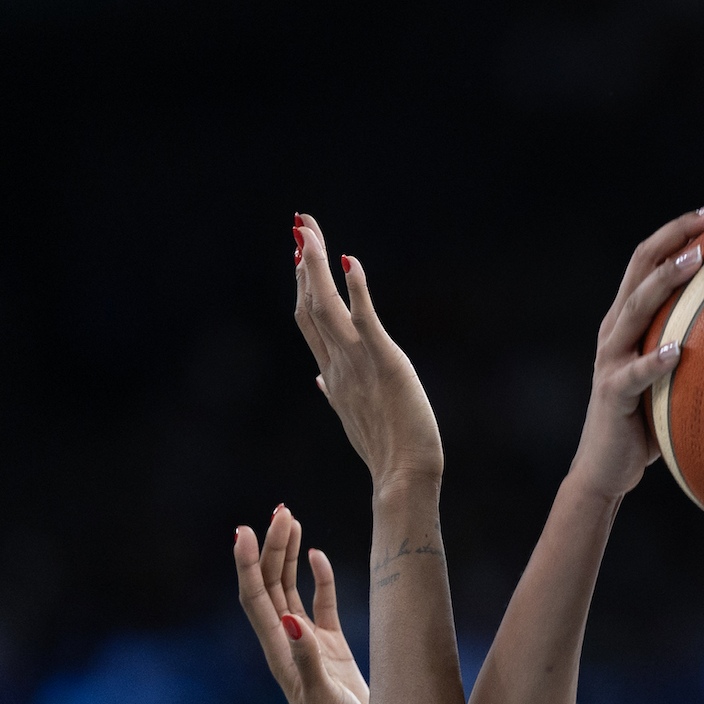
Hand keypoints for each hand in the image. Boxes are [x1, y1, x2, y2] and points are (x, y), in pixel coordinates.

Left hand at [234, 505, 369, 703]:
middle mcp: (287, 644)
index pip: (255, 599)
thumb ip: (307, 660)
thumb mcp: (324, 698)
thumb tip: (290, 618)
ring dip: (287, 555)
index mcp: (279, 653)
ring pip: (289, 590)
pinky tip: (318, 556)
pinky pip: (321, 605)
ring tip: (290, 519)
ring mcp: (309, 646)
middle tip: (279, 511)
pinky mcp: (332, 650)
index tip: (244, 529)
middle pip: (269, 586)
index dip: (247, 564)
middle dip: (270, 548)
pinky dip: (318, 578)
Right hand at [290, 213, 442, 486]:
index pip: (309, 321)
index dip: (302, 286)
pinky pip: (365, 321)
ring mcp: (357, 363)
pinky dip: (356, 290)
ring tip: (308, 232)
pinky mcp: (384, 363)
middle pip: (310, 306)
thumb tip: (319, 381)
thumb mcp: (355, 416)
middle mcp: (337, 365)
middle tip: (300, 224)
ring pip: (326, 308)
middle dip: (304, 264)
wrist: (404, 478)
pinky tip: (349, 262)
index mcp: (331, 374)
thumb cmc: (386, 451)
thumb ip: (334, 392)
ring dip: (315, 268)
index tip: (299, 254)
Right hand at [570, 201, 703, 496]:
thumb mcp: (678, 378)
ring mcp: (610, 358)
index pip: (650, 259)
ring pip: (635, 307)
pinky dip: (655, 361)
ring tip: (696, 259)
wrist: (606, 468)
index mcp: (629, 319)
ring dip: (665, 280)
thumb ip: (702, 351)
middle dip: (676, 235)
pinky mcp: (612, 392)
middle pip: (640, 266)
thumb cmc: (649, 422)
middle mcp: (615, 329)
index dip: (680, 228)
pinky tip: (678, 351)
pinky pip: (635, 373)